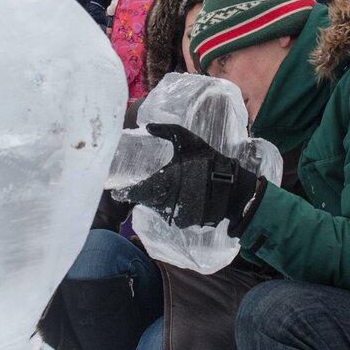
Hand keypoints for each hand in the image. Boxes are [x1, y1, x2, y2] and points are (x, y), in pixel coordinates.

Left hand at [121, 124, 261, 234]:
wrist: (231, 188)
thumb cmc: (208, 162)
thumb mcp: (188, 141)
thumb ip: (166, 131)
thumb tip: (146, 126)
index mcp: (163, 183)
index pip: (136, 193)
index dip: (126, 193)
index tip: (117, 193)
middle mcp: (166, 202)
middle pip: (146, 202)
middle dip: (142, 195)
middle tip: (139, 189)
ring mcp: (176, 215)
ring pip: (158, 210)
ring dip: (157, 202)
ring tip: (163, 191)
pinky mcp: (185, 222)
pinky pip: (172, 215)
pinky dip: (172, 208)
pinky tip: (178, 198)